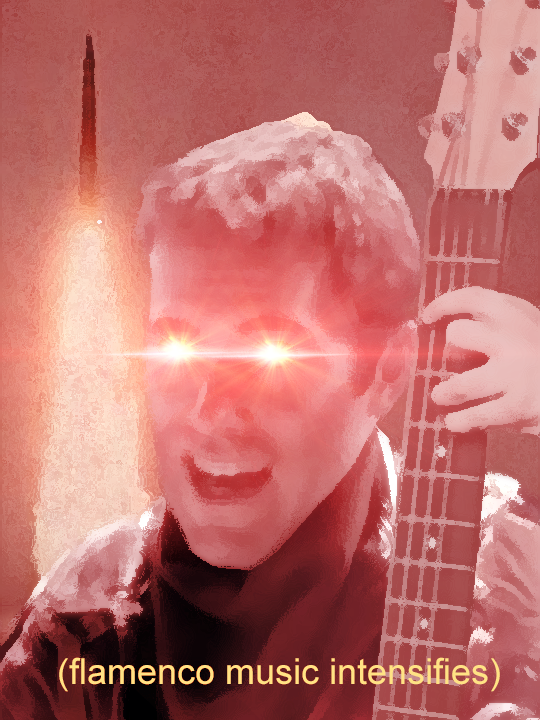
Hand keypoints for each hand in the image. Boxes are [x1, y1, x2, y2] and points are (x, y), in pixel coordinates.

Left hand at [422, 287, 539, 435]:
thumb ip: (502, 327)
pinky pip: (476, 414)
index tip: (427, 317)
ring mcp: (514, 373)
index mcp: (518, 314)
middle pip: (457, 336)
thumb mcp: (532, 329)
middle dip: (449, 351)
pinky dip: (461, 420)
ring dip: (446, 392)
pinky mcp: (518, 405)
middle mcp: (514, 337)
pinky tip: (454, 422)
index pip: (472, 296)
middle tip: (452, 364)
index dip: (443, 304)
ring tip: (442, 396)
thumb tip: (454, 336)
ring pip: (459, 383)